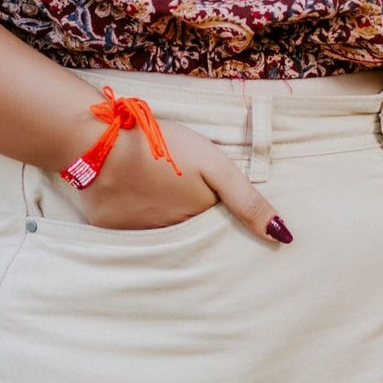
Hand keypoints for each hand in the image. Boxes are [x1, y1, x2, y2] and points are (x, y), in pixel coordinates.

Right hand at [74, 115, 292, 243]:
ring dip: (166, 231)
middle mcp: (169, 239)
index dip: (224, 231)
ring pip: (161, 240)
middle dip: (196, 236)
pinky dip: (134, 224)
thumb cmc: (163, 146)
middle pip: (190, 241)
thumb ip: (246, 201)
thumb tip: (283, 236)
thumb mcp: (215, 166)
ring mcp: (137, 237)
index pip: (217, 238)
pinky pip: (129, 236)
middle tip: (191, 212)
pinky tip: (134, 205)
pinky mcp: (110, 230)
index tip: (229, 228)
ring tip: (164, 210)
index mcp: (196, 222)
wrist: (100, 140)